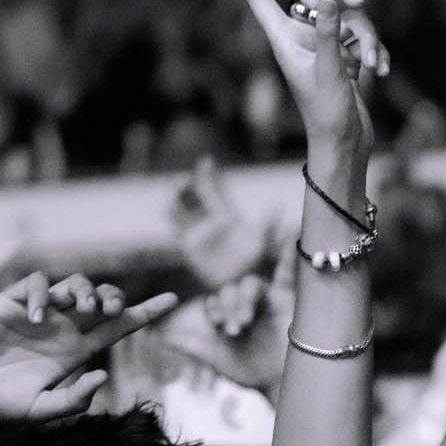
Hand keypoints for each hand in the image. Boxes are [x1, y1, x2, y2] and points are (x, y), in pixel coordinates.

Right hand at [0, 273, 179, 422]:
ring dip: (83, 291)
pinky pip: (36, 284)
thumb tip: (103, 376)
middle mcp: (62, 327)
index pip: (117, 328)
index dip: (145, 313)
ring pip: (73, 285)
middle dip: (114, 297)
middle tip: (110, 311)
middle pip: (101, 300)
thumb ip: (72, 399)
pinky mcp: (13, 302)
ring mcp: (38, 313)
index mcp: (74, 351)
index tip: (173, 300)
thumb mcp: (40, 410)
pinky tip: (34, 317)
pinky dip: (41, 295)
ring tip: (81, 309)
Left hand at [162, 244, 297, 393]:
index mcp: (227, 316)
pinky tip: (293, 234)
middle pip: (232, 292)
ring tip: (246, 321)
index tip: (220, 326)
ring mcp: (266, 301)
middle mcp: (244, 305)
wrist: (281, 382)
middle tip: (236, 329)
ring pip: (252, 286)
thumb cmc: (250, 373)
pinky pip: (287, 275)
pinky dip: (290, 256)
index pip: (215, 304)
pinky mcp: (287, 301)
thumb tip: (163, 337)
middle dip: (231, 309)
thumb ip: (193, 346)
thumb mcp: (218, 360)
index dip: (215, 311)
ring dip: (246, 300)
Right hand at [168, 157, 267, 288]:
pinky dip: (171, 213)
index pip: (219, 190)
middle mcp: (211, 219)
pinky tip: (168, 206)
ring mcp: (198, 230)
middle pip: (199, 194)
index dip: (212, 175)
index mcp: (229, 215)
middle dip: (192, 181)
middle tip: (187, 174)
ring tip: (178, 185)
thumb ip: (268, 224)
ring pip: (185, 205)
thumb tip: (278, 204)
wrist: (235, 285)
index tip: (206, 160)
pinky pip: (177, 224)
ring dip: (179, 194)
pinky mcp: (188, 242)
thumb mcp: (262, 242)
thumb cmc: (252, 265)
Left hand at [230, 0, 385, 161]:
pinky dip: (375, 49)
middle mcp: (302, 37)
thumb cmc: (327, 115)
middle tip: (359, 0)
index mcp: (284, 38)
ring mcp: (326, 45)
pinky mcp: (347, 55)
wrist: (346, 146)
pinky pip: (364, 34)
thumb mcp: (329, 72)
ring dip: (368, 35)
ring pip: (350, 15)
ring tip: (371, 64)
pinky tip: (380, 70)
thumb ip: (329, 34)